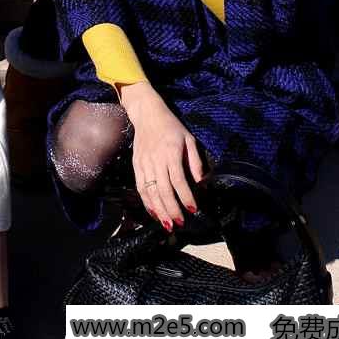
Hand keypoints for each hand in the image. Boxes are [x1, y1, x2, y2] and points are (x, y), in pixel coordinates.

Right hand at [120, 81, 203, 228]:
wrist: (147, 114)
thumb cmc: (171, 127)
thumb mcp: (189, 139)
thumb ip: (195, 161)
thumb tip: (201, 181)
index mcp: (171, 152)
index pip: (178, 179)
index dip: (185, 196)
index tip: (193, 209)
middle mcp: (156, 159)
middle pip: (163, 189)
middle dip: (171, 209)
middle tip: (180, 224)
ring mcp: (144, 163)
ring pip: (150, 191)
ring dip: (159, 210)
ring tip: (167, 224)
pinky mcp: (136, 165)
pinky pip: (140, 187)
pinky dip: (146, 202)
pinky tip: (154, 212)